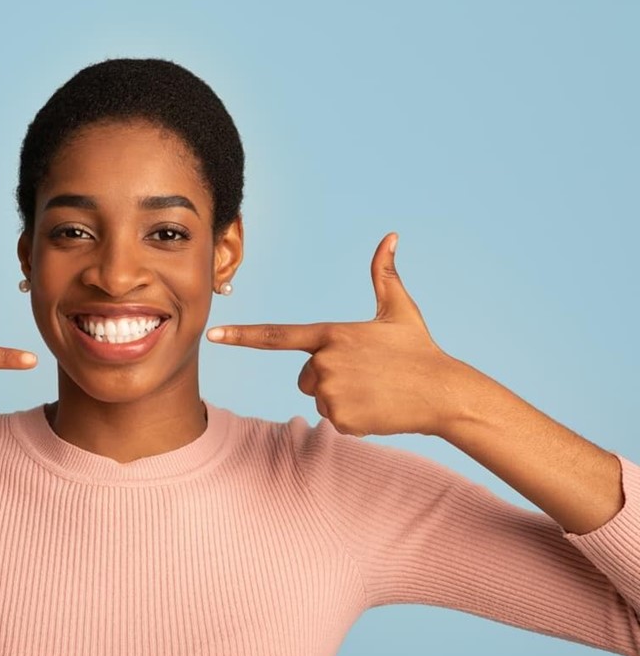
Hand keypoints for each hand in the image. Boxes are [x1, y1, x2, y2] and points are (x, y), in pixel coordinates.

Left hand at [207, 232, 457, 437]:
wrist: (443, 393)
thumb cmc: (419, 350)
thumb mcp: (400, 310)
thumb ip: (385, 275)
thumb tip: (391, 236)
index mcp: (332, 334)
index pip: (277, 335)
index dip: (242, 336)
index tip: (213, 336)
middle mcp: (326, 362)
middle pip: (304, 376)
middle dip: (328, 377)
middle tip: (365, 374)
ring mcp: (332, 392)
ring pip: (318, 398)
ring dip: (341, 397)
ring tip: (374, 390)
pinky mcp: (341, 418)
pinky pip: (333, 418)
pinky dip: (352, 417)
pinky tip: (376, 407)